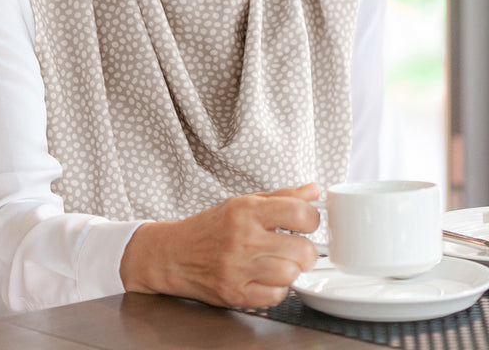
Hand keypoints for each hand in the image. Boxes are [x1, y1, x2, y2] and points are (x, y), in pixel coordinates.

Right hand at [119, 182, 321, 308]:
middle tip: (298, 249)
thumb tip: (315, 191)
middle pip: (302, 250)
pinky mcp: (234, 293)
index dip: (312, 220)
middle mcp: (242, 238)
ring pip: (290, 274)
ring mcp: (237, 268)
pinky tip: (268, 279)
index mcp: (246, 211)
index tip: (307, 224)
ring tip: (281, 264)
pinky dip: (277, 290)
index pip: (300, 213)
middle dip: (306, 251)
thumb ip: (282, 197)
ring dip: (291, 271)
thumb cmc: (211, 228)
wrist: (174, 254)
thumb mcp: (243, 203)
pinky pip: (275, 296)